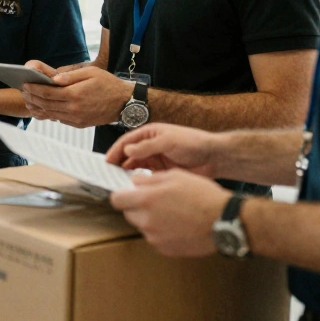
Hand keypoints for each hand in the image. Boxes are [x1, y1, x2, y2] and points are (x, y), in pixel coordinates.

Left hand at [19, 62, 129, 127]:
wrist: (124, 103)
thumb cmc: (108, 84)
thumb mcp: (91, 73)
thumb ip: (71, 76)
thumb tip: (53, 79)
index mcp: (75, 94)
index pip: (47, 93)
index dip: (34, 88)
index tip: (25, 83)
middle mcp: (74, 109)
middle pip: (46, 104)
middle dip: (32, 97)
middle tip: (23, 90)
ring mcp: (76, 119)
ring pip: (50, 113)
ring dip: (38, 106)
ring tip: (29, 99)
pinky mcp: (79, 124)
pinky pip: (59, 119)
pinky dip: (48, 113)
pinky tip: (43, 107)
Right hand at [105, 123, 221, 176]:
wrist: (212, 157)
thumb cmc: (193, 143)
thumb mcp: (169, 141)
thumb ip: (147, 146)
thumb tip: (128, 150)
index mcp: (150, 133)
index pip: (127, 141)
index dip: (116, 151)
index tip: (106, 161)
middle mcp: (150, 145)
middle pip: (129, 154)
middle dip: (118, 163)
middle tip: (108, 174)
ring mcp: (156, 158)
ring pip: (136, 166)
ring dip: (127, 173)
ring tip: (119, 182)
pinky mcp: (162, 171)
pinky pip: (146, 176)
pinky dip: (139, 181)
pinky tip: (135, 187)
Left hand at [110, 170, 228, 256]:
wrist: (223, 221)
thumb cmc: (202, 196)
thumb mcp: (175, 176)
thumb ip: (149, 179)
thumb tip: (134, 182)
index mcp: (147, 200)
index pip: (117, 200)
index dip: (121, 195)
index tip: (128, 194)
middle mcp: (147, 221)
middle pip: (129, 214)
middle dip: (137, 207)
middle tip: (155, 201)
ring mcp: (155, 238)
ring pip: (143, 226)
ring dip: (150, 219)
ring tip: (172, 213)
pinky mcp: (165, 249)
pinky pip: (155, 238)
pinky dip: (161, 232)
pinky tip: (178, 225)